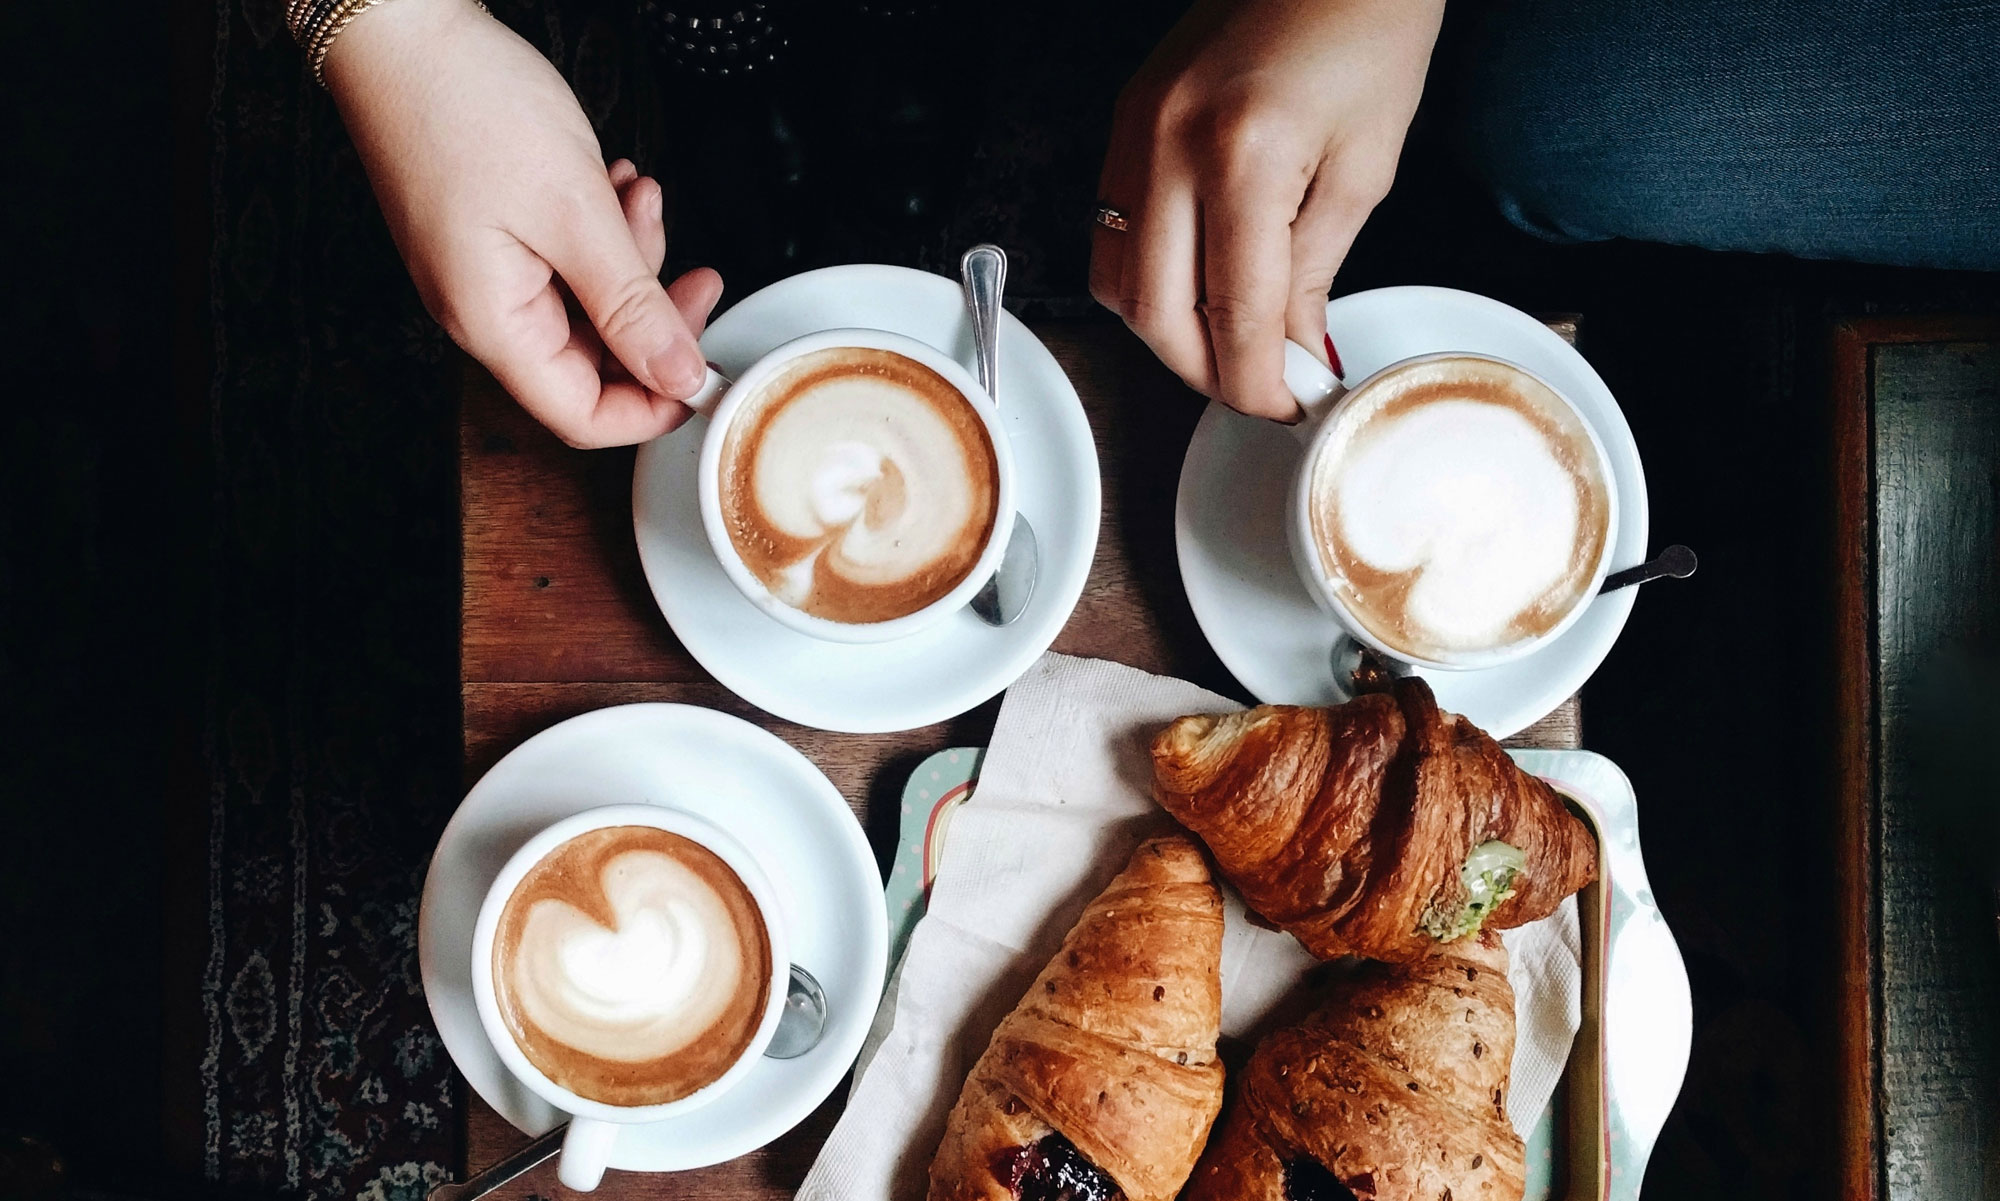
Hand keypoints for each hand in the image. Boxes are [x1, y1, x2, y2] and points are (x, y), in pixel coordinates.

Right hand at [325, 0, 720, 446]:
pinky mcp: (490, 236)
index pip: (583, 417)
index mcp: (494, 324)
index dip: (653, 406)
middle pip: (594, 359)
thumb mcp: (576, 213)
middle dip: (652, 311)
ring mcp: (484, 273)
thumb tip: (677, 375)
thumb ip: (632, 306)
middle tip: (694, 269)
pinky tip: (612, 185)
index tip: (703, 371)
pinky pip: (564, 260)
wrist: (401, 28)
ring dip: (630, 257)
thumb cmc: (465, 105)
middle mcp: (482, 310)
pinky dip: (600, 230)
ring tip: (638, 197)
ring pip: (587, 303)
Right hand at [1090, 0, 1443, 418]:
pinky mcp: (1122, 125)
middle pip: (1157, 316)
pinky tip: (1197, 286)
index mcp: (1243, 157)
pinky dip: (1148, 281)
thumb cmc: (1367, 33)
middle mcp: (1167, 147)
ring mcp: (1132, 134)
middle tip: (1259, 386)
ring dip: (1168, 335)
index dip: (1260, 381)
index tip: (1288, 407)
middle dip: (1208, 372)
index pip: (1236, 314)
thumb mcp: (1363, 167)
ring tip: (1228, 341)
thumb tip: (1292, 355)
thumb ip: (1314, 271)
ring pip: (1118, 285)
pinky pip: (1111, 234)